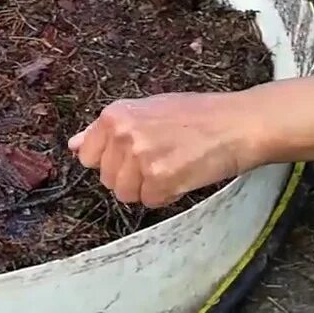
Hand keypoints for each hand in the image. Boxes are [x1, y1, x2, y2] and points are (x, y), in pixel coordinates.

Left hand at [66, 91, 265, 207]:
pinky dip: (167, 196)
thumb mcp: (147, 110)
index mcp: (115, 114)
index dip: (110, 161)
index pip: (86, 156)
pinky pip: (151, 202)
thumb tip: (73, 144)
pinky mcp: (160, 179)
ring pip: (125, 194)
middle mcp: (123, 134)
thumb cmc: (198, 115)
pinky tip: (184, 175)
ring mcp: (140, 157)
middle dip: (130, 177)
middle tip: (161, 159)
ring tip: (173, 166)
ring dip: (147, 189)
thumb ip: (109, 130)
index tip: (132, 156)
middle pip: (106, 178)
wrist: (239, 123)